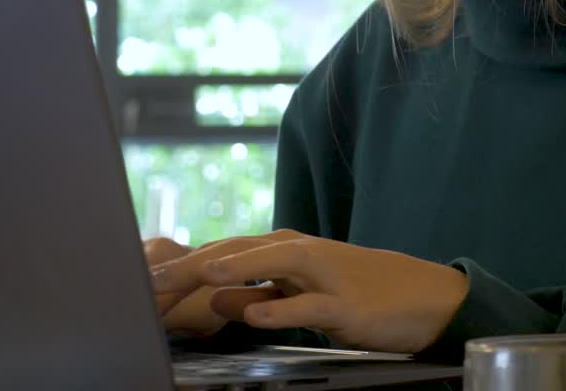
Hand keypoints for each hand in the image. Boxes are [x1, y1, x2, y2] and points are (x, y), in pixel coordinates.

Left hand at [149, 229, 469, 352]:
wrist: (427, 297)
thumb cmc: (363, 295)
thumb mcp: (302, 294)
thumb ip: (258, 293)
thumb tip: (212, 295)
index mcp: (287, 252)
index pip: (223, 254)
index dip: (180, 266)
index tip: (138, 279)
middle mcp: (301, 255)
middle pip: (237, 253)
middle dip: (188, 266)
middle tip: (146, 279)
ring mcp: (326, 276)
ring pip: (272, 265)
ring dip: (233, 268)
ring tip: (194, 274)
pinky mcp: (347, 304)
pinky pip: (310, 306)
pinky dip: (282, 307)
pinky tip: (256, 313)